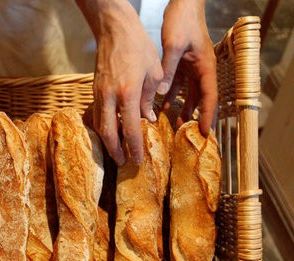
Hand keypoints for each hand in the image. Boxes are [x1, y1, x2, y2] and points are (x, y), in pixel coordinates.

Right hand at [77, 0, 163, 164]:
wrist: (114, 30)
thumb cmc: (138, 47)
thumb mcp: (153, 73)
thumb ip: (149, 100)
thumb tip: (148, 119)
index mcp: (128, 93)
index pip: (130, 129)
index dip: (134, 147)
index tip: (138, 161)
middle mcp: (110, 97)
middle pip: (108, 133)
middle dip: (115, 151)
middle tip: (123, 162)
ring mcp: (99, 94)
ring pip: (99, 125)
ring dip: (107, 141)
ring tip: (116, 151)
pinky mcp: (94, 90)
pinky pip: (96, 114)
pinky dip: (102, 126)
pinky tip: (110, 131)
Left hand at [158, 0, 217, 135]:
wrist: (183, 2)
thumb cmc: (183, 20)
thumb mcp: (174, 46)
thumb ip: (168, 70)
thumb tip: (162, 94)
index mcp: (205, 66)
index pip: (210, 97)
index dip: (207, 116)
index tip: (205, 133)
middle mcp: (202, 68)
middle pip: (202, 99)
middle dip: (197, 117)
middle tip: (191, 136)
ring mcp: (193, 66)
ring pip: (190, 93)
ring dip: (184, 109)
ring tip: (176, 126)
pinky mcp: (183, 63)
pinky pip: (179, 84)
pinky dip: (172, 96)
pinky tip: (162, 107)